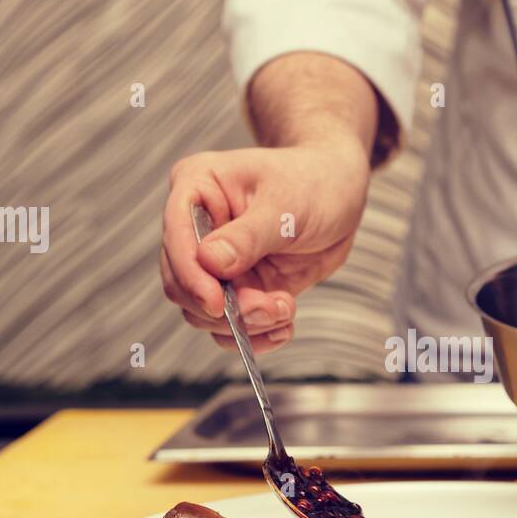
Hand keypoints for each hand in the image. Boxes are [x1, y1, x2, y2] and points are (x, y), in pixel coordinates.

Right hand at [160, 138, 369, 351]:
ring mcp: (216, 263)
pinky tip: (283, 326)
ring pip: (203, 312)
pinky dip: (255, 335)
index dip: (191, 275)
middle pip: (181, 284)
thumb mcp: (285, 204)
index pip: (176, 237)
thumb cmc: (312, 182)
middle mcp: (197, 228)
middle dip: (223, 308)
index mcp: (197, 187)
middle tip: (268, 308)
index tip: (217, 304)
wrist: (340, 194)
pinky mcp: (238, 288)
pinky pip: (230, 326)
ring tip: (285, 309)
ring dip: (244, 324)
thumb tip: (209, 262)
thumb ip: (247, 237)